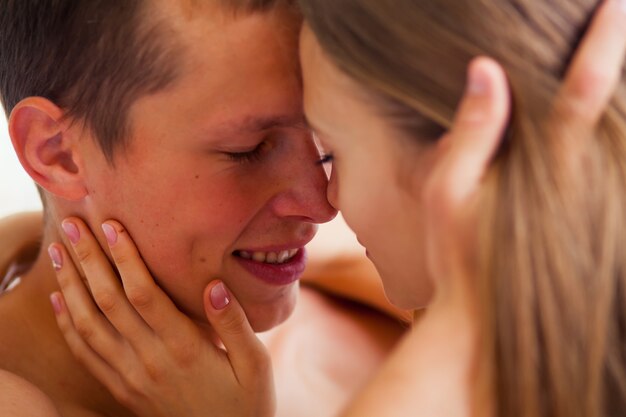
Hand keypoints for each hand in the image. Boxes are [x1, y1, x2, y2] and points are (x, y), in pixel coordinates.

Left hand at [47, 218, 274, 416]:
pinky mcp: (122, 389)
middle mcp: (150, 360)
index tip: (111, 225)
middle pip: (109, 302)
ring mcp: (130, 377)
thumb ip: (234, 324)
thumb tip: (214, 285)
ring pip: (89, 324)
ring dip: (70, 286)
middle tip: (73, 224)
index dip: (125, 258)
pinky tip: (59, 299)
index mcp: (185, 348)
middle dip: (89, 260)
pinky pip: (86, 354)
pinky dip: (68, 325)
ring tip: (59, 251)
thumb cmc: (246, 403)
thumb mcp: (256, 364)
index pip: (144, 294)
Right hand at [341, 2, 625, 415]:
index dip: (603, 46)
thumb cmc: (454, 253)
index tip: (616, 6)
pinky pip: (621, 177)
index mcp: (545, 169)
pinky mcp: (598, 226)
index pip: (582, 94)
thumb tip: (486, 68)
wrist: (484, 320)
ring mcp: (598, 208)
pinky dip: (625, 146)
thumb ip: (470, 130)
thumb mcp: (445, 191)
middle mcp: (585, 183)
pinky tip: (622, 125)